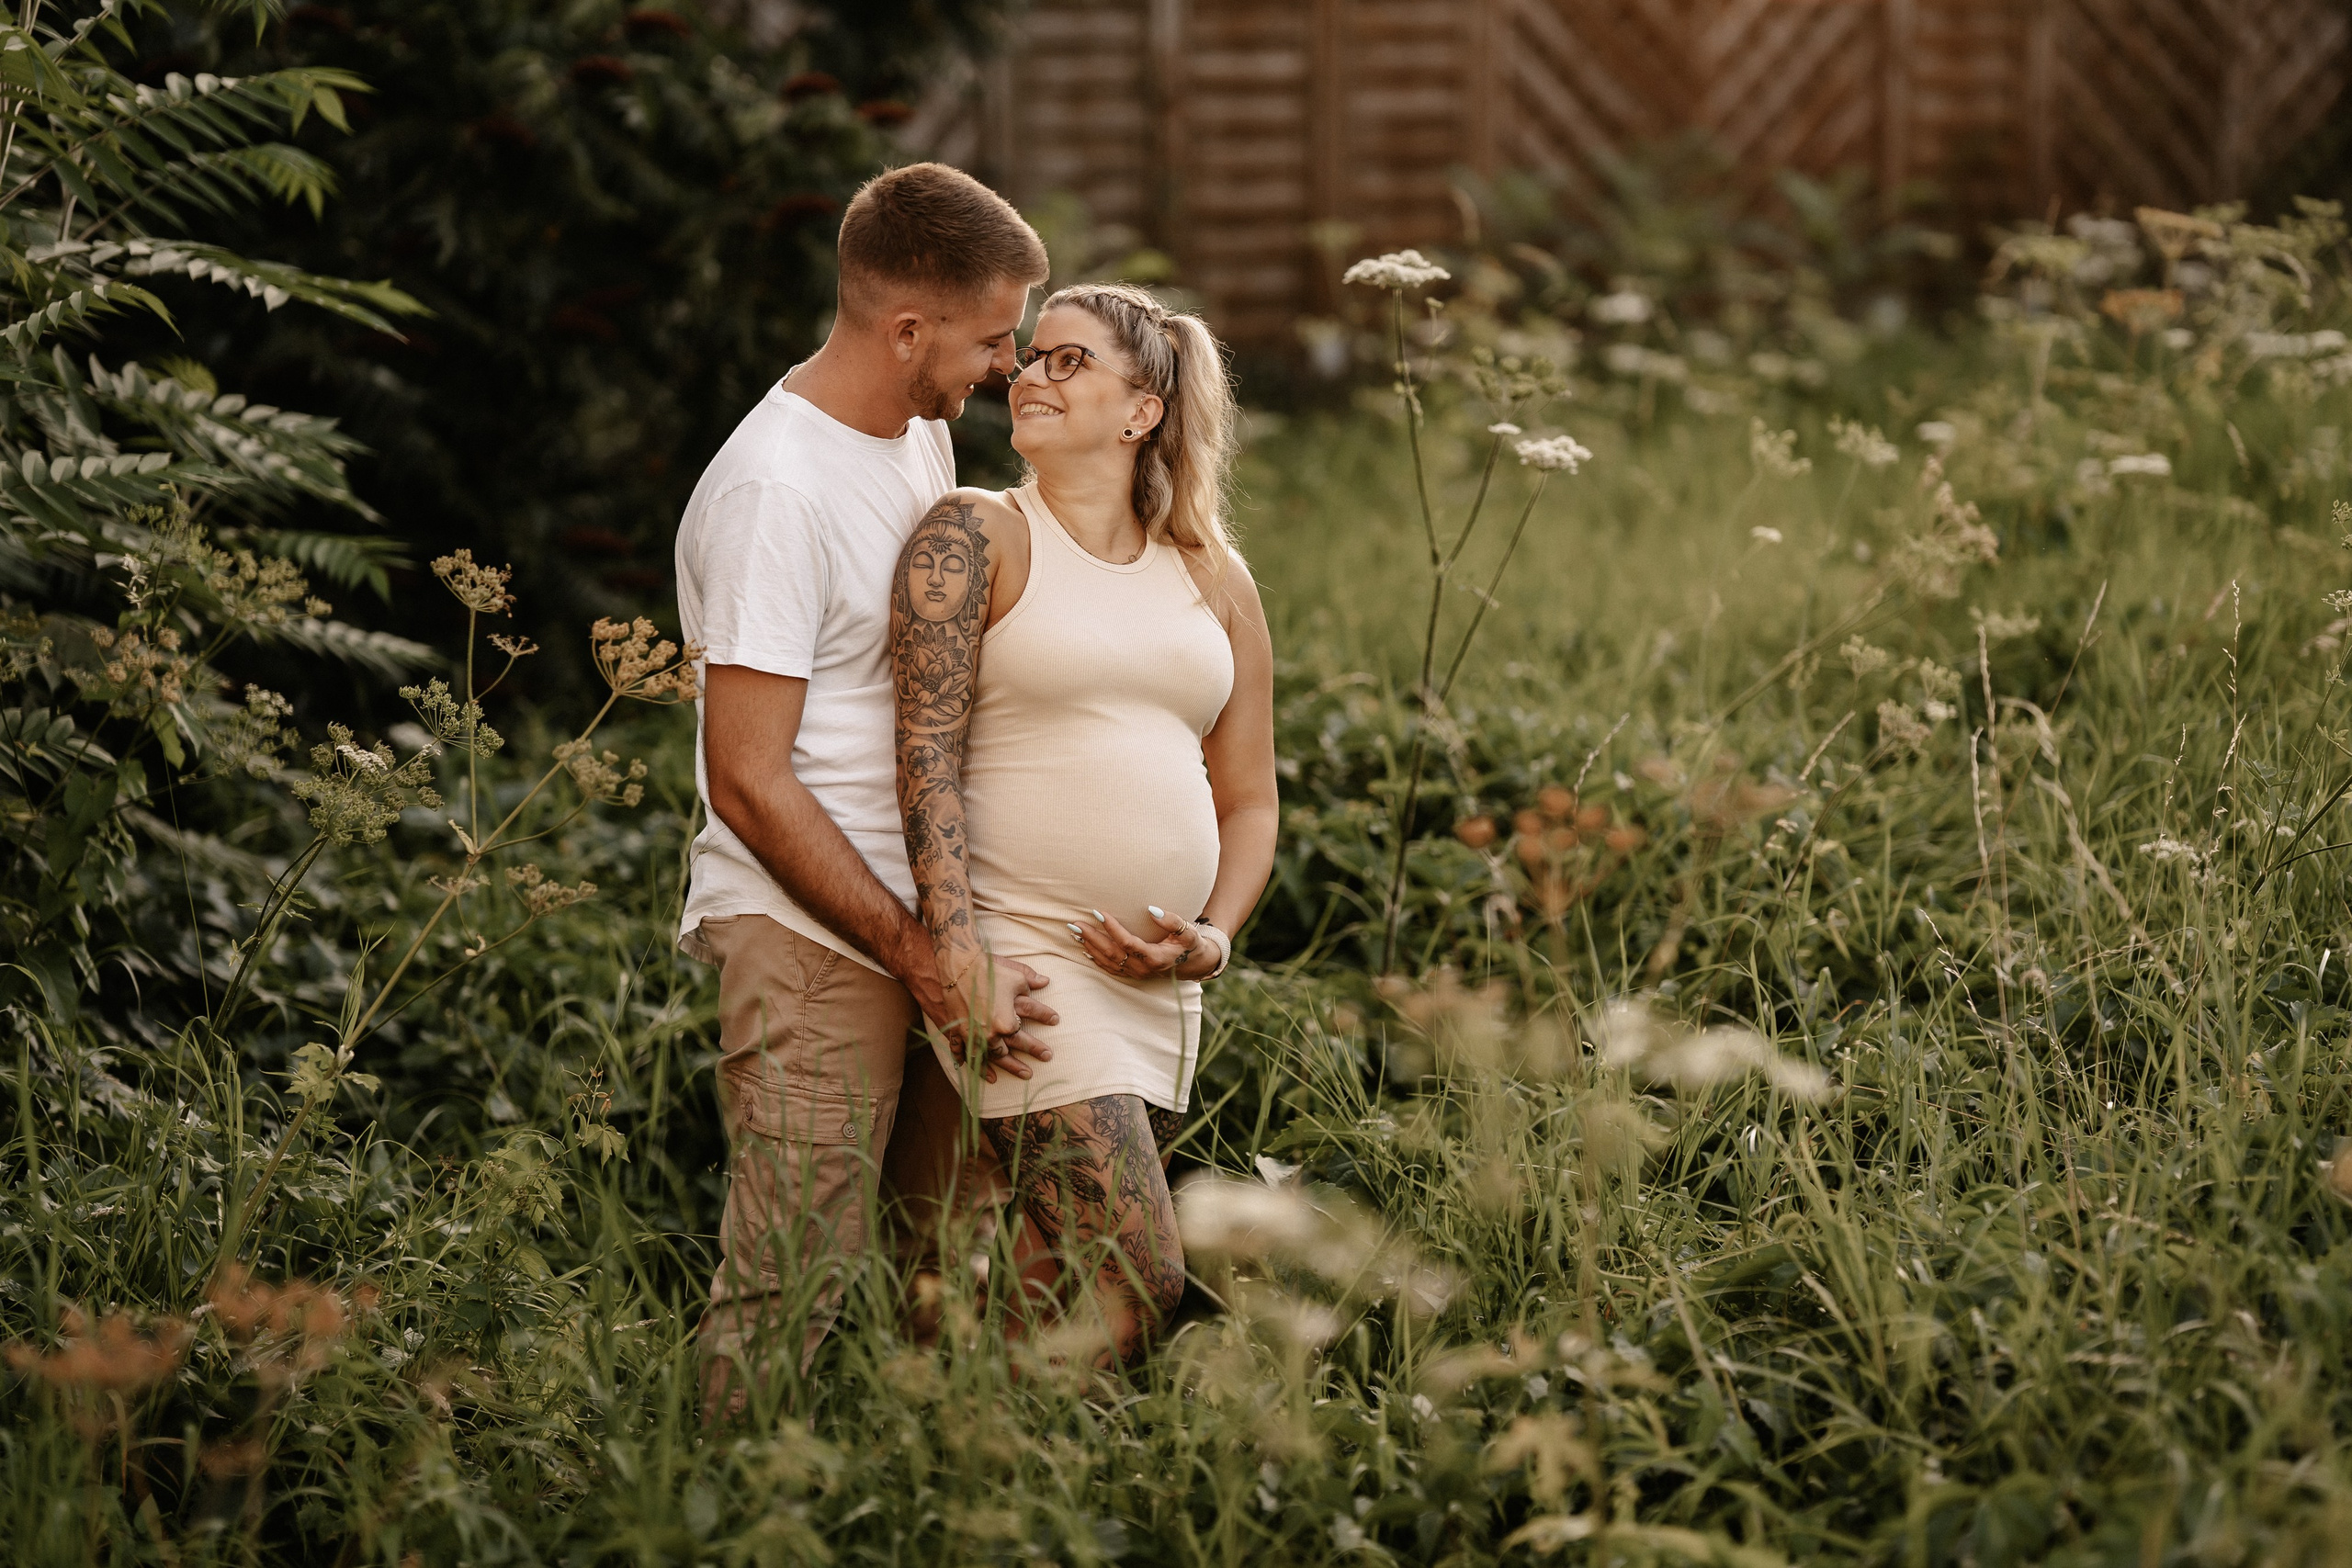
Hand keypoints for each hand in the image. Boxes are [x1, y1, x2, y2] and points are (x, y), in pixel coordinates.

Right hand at [901, 932, 1055, 1084]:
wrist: (956, 968)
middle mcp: (990, 1035)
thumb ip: (1031, 981)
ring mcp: (973, 1037)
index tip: (1056, 1020)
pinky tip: (987, 1075)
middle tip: (1047, 1057)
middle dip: (1031, 1054)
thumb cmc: (988, 971)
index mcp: (1007, 1023)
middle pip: (1011, 1051)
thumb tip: (1045, 981)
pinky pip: (965, 1055)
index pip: (1030, 1026)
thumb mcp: (1015, 976)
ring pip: (991, 1059)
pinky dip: (976, 1066)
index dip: (1045, 1020)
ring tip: (1023, 1073)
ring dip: (1007, 1067)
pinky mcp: (957, 1033)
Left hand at [1068, 905, 1214, 981]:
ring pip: (1108, 961)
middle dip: (1092, 938)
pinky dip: (1096, 958)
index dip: (1112, 928)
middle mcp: (1143, 968)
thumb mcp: (1188, 932)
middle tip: (1075, 923)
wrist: (1192, 965)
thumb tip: (1152, 909)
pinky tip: (1084, 948)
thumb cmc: (1189, 945)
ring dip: (1090, 946)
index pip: (1128, 943)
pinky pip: (1110, 968)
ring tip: (1075, 932)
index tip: (1098, 912)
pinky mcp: (1132, 974)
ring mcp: (1136, 973)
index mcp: (1155, 958)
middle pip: (1112, 953)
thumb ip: (1172, 921)